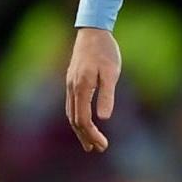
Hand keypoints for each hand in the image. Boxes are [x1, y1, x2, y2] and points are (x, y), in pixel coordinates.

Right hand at [64, 28, 120, 153]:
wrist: (92, 32)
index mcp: (81, 88)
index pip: (83, 119)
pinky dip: (77, 118)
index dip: (92, 134)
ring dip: (80, 130)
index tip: (103, 145)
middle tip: (98, 149)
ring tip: (90, 142)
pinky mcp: (72, 81)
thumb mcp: (112, 73)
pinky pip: (71, 106)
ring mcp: (70, 85)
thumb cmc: (105, 51)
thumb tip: (103, 118)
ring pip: (71, 114)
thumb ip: (107, 95)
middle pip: (74, 120)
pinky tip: (84, 122)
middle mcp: (72, 89)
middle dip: (86, 136)